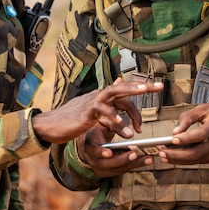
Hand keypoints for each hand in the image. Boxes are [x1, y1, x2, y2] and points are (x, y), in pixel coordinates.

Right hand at [32, 79, 162, 143]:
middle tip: (159, 87)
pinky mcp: (85, 113)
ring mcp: (91, 102)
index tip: (159, 88)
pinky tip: (121, 123)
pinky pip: (100, 110)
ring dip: (129, 96)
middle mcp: (98, 95)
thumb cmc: (71, 120)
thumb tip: (119, 84)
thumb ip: (108, 102)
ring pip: (113, 93)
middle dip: (141, 86)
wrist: (50, 125)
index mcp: (102, 96)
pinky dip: (111, 115)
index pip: (124, 90)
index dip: (141, 90)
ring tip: (143, 102)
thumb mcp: (93, 111)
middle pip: (122, 86)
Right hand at [74, 126, 156, 177]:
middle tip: (135, 154)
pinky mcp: (104, 172)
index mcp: (89, 142)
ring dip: (131, 165)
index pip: (92, 149)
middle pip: (105, 163)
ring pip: (113, 170)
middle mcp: (91, 157)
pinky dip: (131, 166)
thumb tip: (130, 135)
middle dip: (122, 160)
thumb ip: (117, 126)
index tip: (110, 153)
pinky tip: (143, 161)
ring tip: (147, 158)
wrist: (90, 140)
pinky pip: (118, 172)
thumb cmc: (99, 128)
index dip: (100, 152)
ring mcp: (97, 166)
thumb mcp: (105, 122)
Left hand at [158, 103, 208, 164]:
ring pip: (197, 160)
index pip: (200, 135)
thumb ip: (188, 117)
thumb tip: (175, 131)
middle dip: (177, 155)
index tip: (171, 139)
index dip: (185, 139)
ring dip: (179, 160)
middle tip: (162, 152)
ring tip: (165, 156)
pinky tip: (176, 158)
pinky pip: (201, 161)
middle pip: (197, 153)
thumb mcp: (206, 108)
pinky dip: (187, 161)